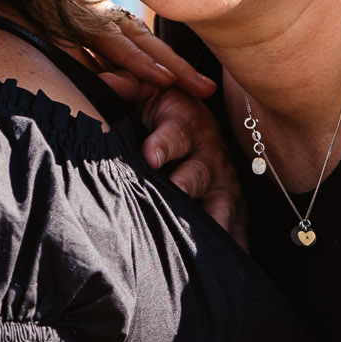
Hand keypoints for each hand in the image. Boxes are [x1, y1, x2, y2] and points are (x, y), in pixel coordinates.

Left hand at [89, 21, 244, 244]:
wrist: (198, 118)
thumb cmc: (164, 106)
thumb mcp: (148, 89)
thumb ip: (126, 84)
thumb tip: (102, 78)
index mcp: (185, 125)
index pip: (175, 134)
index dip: (163, 144)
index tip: (149, 155)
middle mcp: (208, 154)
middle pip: (199, 172)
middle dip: (188, 183)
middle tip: (176, 193)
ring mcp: (223, 182)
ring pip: (221, 203)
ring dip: (213, 219)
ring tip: (202, 240)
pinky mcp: (232, 204)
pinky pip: (238, 228)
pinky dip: (236, 245)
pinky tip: (231, 262)